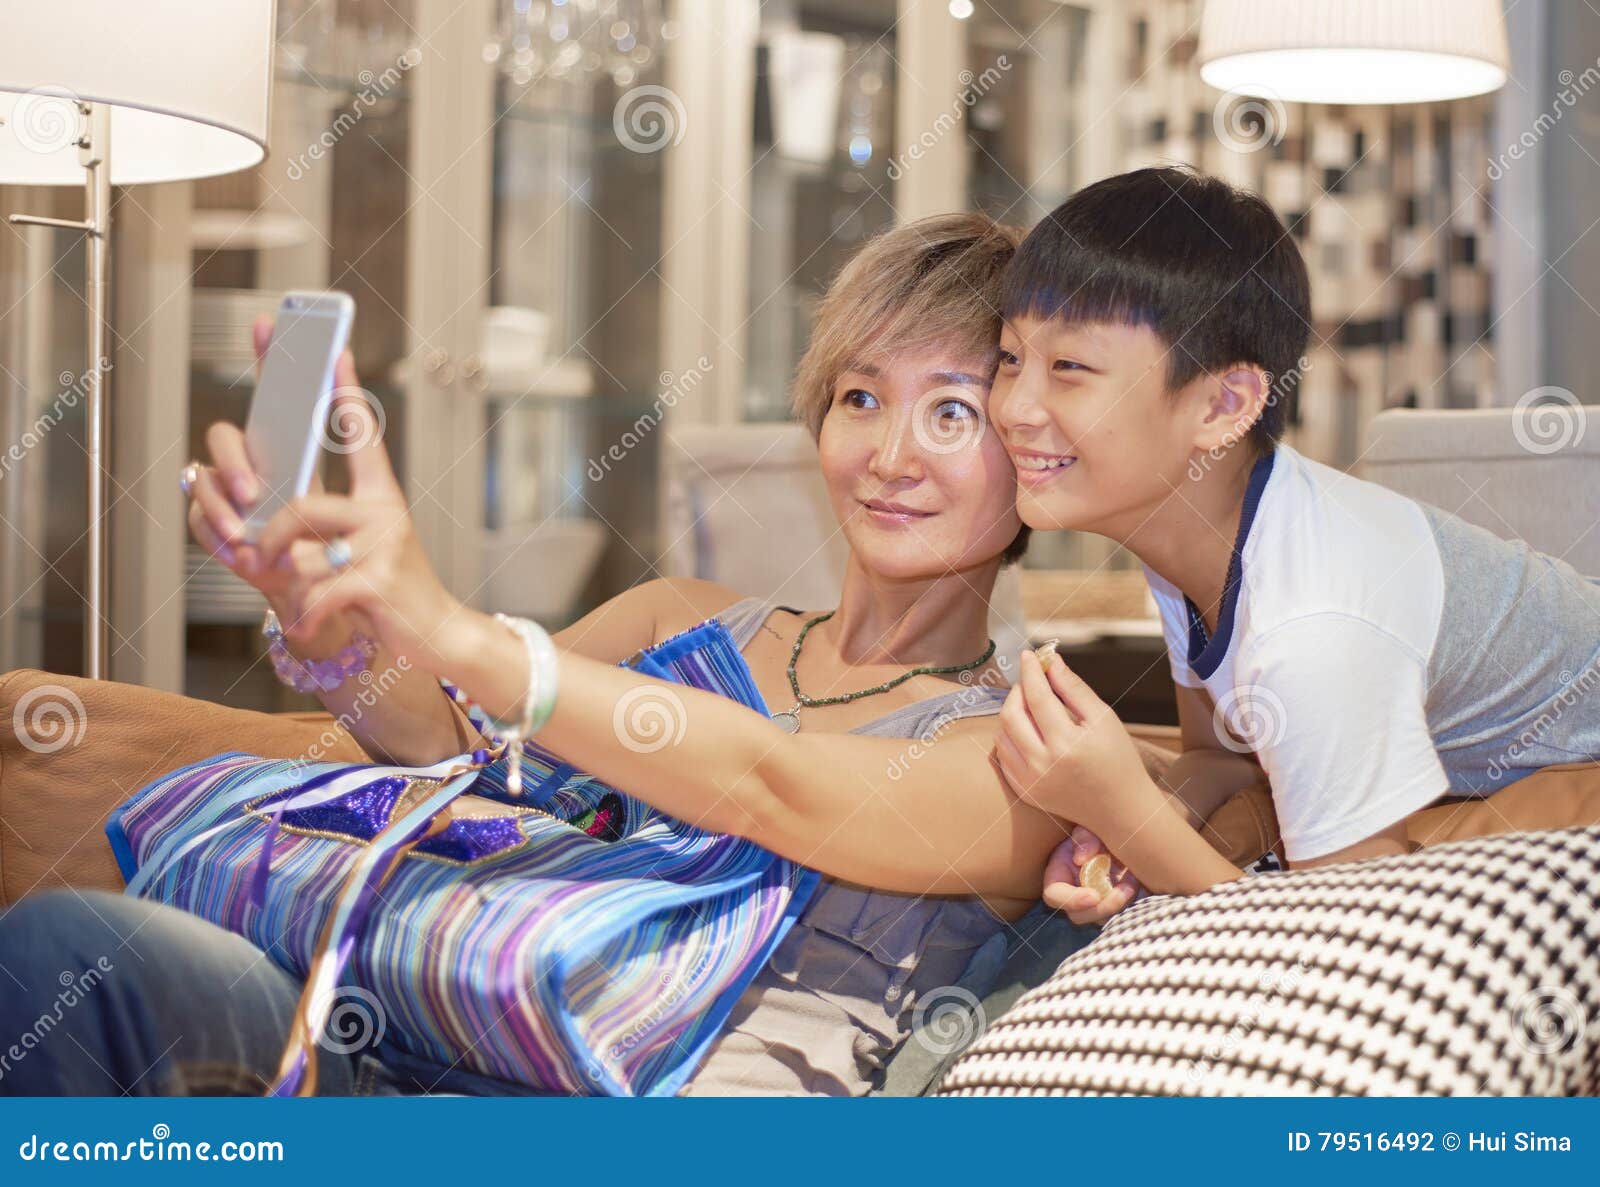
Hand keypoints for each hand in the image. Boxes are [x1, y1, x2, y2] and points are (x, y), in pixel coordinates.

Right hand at [185, 315, 330, 599]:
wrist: (331, 591)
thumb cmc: (343, 538)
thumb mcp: (364, 490)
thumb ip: (356, 438)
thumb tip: (352, 379)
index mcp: (288, 447)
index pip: (273, 394)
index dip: (269, 356)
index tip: (272, 323)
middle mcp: (253, 464)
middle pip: (224, 437)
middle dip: (234, 461)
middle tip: (257, 490)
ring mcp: (229, 493)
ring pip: (204, 479)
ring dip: (222, 505)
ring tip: (247, 533)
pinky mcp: (216, 527)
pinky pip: (199, 519)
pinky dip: (218, 535)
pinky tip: (239, 549)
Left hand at [240, 333, 466, 672]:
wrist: (439, 632)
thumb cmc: (391, 588)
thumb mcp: (361, 548)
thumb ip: (324, 528)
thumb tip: (272, 526)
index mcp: (381, 495)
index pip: (361, 434)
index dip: (346, 392)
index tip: (335, 351)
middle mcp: (386, 511)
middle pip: (305, 505)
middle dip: (272, 538)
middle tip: (256, 559)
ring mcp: (385, 545)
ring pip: (306, 555)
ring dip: (293, 586)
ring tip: (303, 602)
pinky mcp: (380, 580)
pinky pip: (317, 591)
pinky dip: (306, 613)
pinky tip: (311, 622)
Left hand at [995, 647, 1158, 845]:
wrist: (1119, 808)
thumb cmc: (1117, 758)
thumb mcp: (1103, 718)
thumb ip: (1073, 688)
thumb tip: (1051, 660)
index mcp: (1066, 744)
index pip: (1037, 697)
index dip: (1031, 671)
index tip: (1028, 655)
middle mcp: (1042, 765)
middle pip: (1011, 714)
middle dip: (1018, 691)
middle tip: (1032, 682)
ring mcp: (1030, 782)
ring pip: (1002, 734)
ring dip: (1012, 714)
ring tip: (1033, 708)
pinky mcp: (1024, 792)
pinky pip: (1003, 756)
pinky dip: (1011, 737)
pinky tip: (1030, 732)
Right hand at [1041, 824, 1144, 924]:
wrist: (1121, 833)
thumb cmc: (1098, 828)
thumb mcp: (1088, 827)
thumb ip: (1084, 838)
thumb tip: (1081, 860)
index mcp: (1059, 874)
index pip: (1054, 896)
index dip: (1071, 900)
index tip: (1094, 896)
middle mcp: (1074, 893)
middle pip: (1080, 916)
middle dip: (1104, 907)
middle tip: (1127, 889)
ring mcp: (1095, 903)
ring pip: (1104, 919)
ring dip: (1122, 905)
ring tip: (1135, 880)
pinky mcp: (1115, 906)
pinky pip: (1122, 914)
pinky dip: (1133, 904)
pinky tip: (1141, 884)